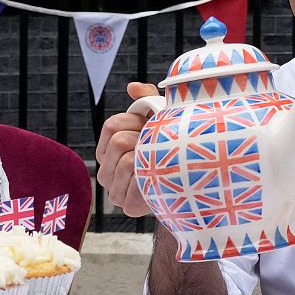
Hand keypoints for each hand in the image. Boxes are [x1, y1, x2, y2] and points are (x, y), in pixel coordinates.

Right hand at [95, 82, 158, 216]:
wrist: (189, 182)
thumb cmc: (171, 147)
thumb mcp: (160, 120)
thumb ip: (147, 100)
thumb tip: (132, 87)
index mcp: (108, 149)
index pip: (111, 125)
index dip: (134, 122)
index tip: (151, 127)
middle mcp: (105, 171)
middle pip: (118, 141)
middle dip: (143, 139)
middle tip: (160, 147)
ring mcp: (114, 191)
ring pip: (127, 161)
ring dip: (148, 158)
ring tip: (162, 162)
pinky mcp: (127, 206)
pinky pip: (135, 183)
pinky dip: (150, 178)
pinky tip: (161, 178)